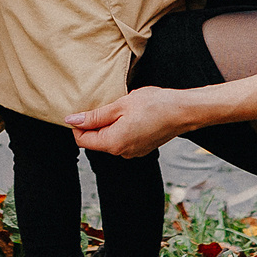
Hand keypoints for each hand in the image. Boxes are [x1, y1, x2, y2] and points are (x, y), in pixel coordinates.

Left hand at [67, 88, 190, 157]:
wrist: (184, 111)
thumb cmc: (155, 105)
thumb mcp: (120, 105)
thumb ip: (95, 116)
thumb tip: (72, 121)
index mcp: (113, 143)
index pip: (82, 139)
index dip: (78, 124)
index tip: (83, 108)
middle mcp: (122, 153)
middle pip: (95, 141)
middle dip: (94, 124)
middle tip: (106, 103)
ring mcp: (133, 152)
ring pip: (109, 139)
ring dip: (109, 125)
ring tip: (122, 108)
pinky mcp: (141, 148)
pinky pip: (123, 140)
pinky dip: (121, 128)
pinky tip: (132, 115)